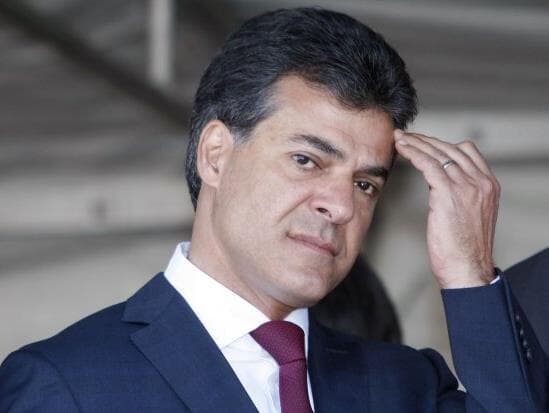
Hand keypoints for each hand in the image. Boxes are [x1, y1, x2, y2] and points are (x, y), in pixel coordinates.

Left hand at [394, 130, 499, 288]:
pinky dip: (414, 153)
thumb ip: (460, 194)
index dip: (442, 144)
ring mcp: (467, 186)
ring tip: (399, 139)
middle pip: (451, 148)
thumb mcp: (469, 215)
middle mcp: (481, 181)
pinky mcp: (449, 194)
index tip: (423, 142)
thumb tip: (437, 182)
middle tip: (406, 137)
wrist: (467, 269)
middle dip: (426, 140)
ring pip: (438, 154)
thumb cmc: (463, 249)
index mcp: (489, 185)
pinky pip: (429, 165)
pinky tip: (402, 149)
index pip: (467, 151)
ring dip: (416, 143)